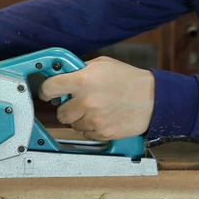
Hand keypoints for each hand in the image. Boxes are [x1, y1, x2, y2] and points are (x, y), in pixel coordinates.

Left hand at [38, 56, 154, 140]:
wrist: (153, 98)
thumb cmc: (128, 79)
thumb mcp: (102, 65)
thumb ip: (79, 70)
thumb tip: (61, 75)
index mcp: (83, 80)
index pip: (50, 88)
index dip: (46, 91)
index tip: (47, 93)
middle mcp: (86, 101)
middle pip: (60, 113)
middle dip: (68, 108)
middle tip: (80, 102)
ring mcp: (94, 119)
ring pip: (73, 125)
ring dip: (81, 119)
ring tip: (98, 109)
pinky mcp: (102, 133)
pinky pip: (87, 134)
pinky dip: (93, 128)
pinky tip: (105, 117)